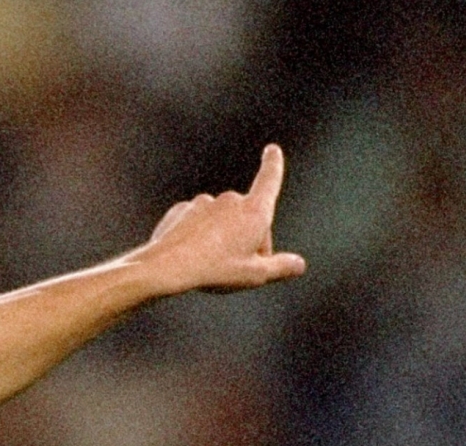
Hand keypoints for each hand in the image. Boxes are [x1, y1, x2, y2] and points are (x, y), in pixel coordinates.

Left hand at [130, 144, 307, 295]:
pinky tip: (191, 255)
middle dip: (247, 239)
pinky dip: (197, 237)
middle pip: (246, 218)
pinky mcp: (181, 211)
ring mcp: (203, 203)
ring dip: (221, 238)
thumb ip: (281, 267)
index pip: (269, 180)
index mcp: (254, 211)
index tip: (272, 150)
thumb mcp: (255, 275)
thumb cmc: (215, 270)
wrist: (166, 267)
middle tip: (237, 267)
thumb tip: (298, 264)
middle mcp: (230, 200)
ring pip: (219, 222)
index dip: (273, 165)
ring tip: (211, 263)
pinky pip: (196, 224)